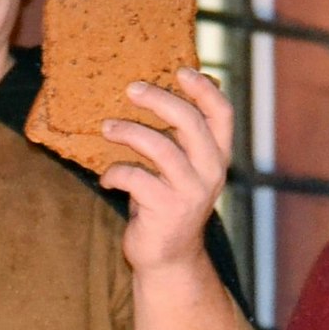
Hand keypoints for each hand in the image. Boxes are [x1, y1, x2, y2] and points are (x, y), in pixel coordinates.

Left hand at [101, 67, 231, 274]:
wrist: (168, 258)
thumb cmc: (168, 203)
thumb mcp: (183, 168)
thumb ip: (181, 137)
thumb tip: (162, 90)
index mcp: (218, 156)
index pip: (222, 114)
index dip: (204, 89)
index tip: (181, 70)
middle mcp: (210, 172)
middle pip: (189, 122)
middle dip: (159, 99)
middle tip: (131, 88)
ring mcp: (190, 191)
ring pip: (160, 147)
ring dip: (128, 132)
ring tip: (107, 128)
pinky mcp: (166, 209)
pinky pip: (135, 178)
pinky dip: (115, 173)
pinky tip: (106, 179)